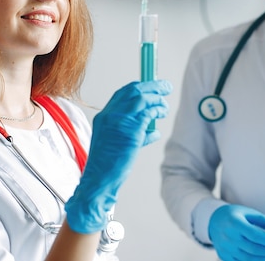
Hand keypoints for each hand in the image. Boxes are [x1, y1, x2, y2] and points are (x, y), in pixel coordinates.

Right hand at [65, 80, 171, 232]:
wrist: (99, 179)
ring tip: (164, 106)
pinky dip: (157, 110)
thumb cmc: (107, 165)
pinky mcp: (130, 130)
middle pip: (133, 91)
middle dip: (152, 86)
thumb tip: (153, 131)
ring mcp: (119, 121)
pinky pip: (148, 113)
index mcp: (104, 116)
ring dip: (157, 99)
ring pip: (142, 98)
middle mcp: (110, 115)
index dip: (139, 87)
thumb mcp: (117, 143)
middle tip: (166, 87)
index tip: (151, 87)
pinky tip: (162, 113)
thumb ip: (134, 133)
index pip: (123, 93)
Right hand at [209, 204, 264, 260]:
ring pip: (249, 258)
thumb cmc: (231, 216)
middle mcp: (229, 237)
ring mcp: (226, 248)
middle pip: (253, 249)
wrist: (214, 221)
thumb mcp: (247, 212)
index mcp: (234, 223)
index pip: (255, 235)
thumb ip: (262, 220)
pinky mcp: (225, 256)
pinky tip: (262, 257)